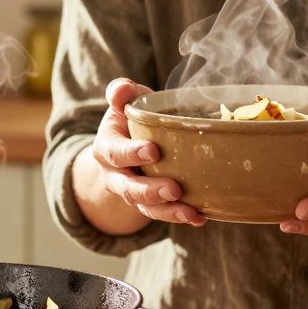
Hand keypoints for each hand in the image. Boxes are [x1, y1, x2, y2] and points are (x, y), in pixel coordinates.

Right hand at [90, 78, 206, 226]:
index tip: (153, 151)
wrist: (127, 144)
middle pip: (127, 189)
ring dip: (168, 212)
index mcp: (107, 147)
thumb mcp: (124, 102)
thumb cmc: (130, 117)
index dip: (132, 153)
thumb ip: (121, 92)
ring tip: (190, 212)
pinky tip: (200, 216)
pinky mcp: (151, 204)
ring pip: (145, 207)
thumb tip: (121, 91)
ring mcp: (133, 193)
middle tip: (174, 189)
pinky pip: (163, 214)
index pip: (115, 153)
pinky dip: (181, 216)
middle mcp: (116, 175)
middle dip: (150, 191)